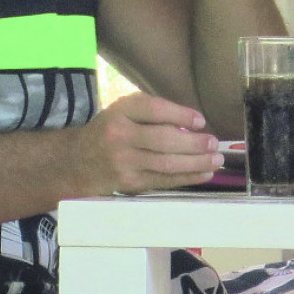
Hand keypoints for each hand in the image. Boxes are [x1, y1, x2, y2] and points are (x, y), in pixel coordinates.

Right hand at [71, 92, 224, 195]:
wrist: (78, 162)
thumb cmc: (109, 131)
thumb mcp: (122, 111)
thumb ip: (151, 113)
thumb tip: (191, 124)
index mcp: (119, 112)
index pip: (153, 109)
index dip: (180, 114)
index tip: (200, 121)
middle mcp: (119, 136)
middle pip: (163, 139)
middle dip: (194, 143)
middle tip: (214, 143)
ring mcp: (124, 162)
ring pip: (166, 163)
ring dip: (196, 162)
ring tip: (215, 159)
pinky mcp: (130, 183)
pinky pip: (163, 180)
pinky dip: (186, 177)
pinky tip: (204, 173)